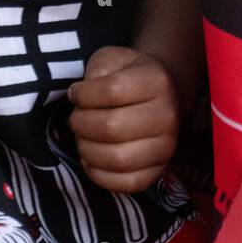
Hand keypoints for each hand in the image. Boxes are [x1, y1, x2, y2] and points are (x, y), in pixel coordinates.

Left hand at [67, 45, 179, 192]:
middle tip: (74, 119)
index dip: (83, 94)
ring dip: (87, 150)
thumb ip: (96, 69)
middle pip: (111, 127)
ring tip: (81, 138)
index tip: (74, 94)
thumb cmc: (128, 74)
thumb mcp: (112, 58)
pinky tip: (90, 159)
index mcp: (156, 81)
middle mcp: (167, 116)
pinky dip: (99, 175)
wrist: (160, 95)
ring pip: (117, 159)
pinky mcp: (158, 172)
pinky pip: (126, 184)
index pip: (111, 91)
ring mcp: (166, 148)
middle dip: (81, 124)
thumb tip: (79, 95)